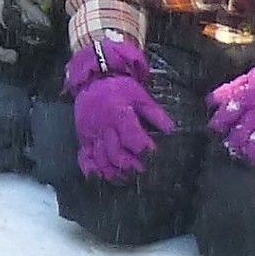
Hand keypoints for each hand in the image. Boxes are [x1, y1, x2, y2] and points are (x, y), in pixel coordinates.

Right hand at [65, 36, 172, 181]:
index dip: (146, 151)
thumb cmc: (119, 87)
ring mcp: (91, 134)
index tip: (155, 157)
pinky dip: (92, 170)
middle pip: (116, 154)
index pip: (134, 139)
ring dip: (114, 172)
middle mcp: (104, 127)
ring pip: (101, 160)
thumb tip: (171, 130)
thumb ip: (155, 114)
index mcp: (120, 114)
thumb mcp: (140, 95)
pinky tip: (101, 177)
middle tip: (142, 171)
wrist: (92, 78)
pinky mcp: (83, 138)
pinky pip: (85, 157)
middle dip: (131, 166)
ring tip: (126, 178)